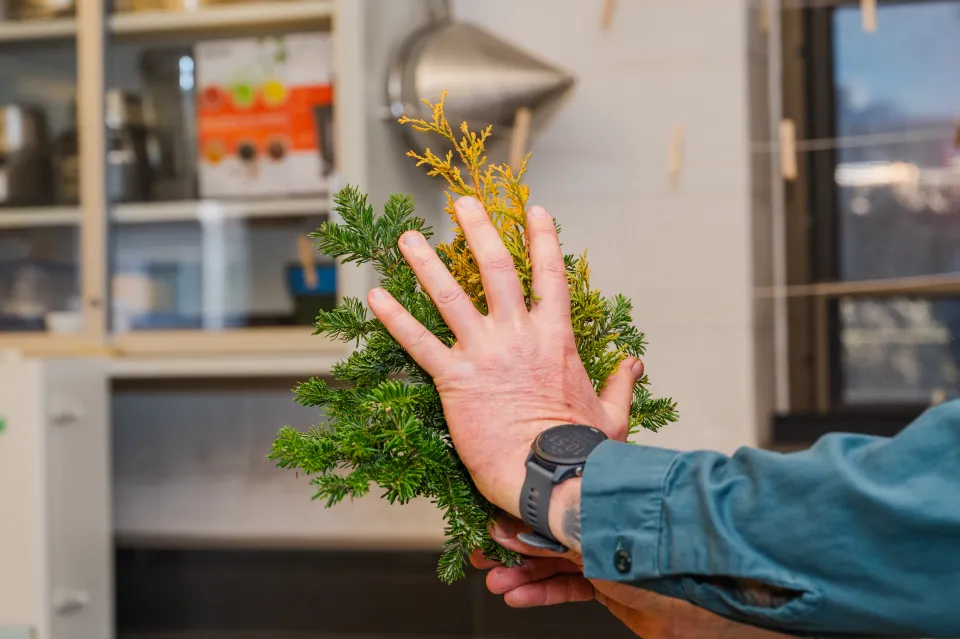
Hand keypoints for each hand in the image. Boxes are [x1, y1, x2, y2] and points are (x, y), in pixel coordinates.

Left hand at [367, 196, 643, 517]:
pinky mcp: (455, 381)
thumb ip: (621, 383)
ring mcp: (484, 354)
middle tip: (462, 203)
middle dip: (479, 230)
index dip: (544, 239)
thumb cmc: (582, 451)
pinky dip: (395, 319)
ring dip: (426, 265)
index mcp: (556, 338)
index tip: (535, 210)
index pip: (551, 276)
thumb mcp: (612, 413)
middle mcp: (518, 335)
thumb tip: (635, 364)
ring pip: (450, 296)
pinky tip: (375, 297)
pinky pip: (419, 343)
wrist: (552, 478)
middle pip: (496, 269)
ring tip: (407, 238)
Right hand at [476, 523, 795, 638]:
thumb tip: (524, 528)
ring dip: (522, 574)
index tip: (489, 520)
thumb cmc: (676, 554)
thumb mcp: (613, 539)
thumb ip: (566, 534)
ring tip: (494, 580)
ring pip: (553, 564)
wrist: (722, 600)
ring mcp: (608, 558)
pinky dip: (543, 595)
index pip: (550, 501)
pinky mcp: (614, 589)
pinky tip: (519, 597)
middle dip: (512, 544)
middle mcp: (604, 525)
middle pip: (546, 532)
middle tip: (481, 552)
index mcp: (604, 499)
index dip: (518, 512)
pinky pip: (570, 590)